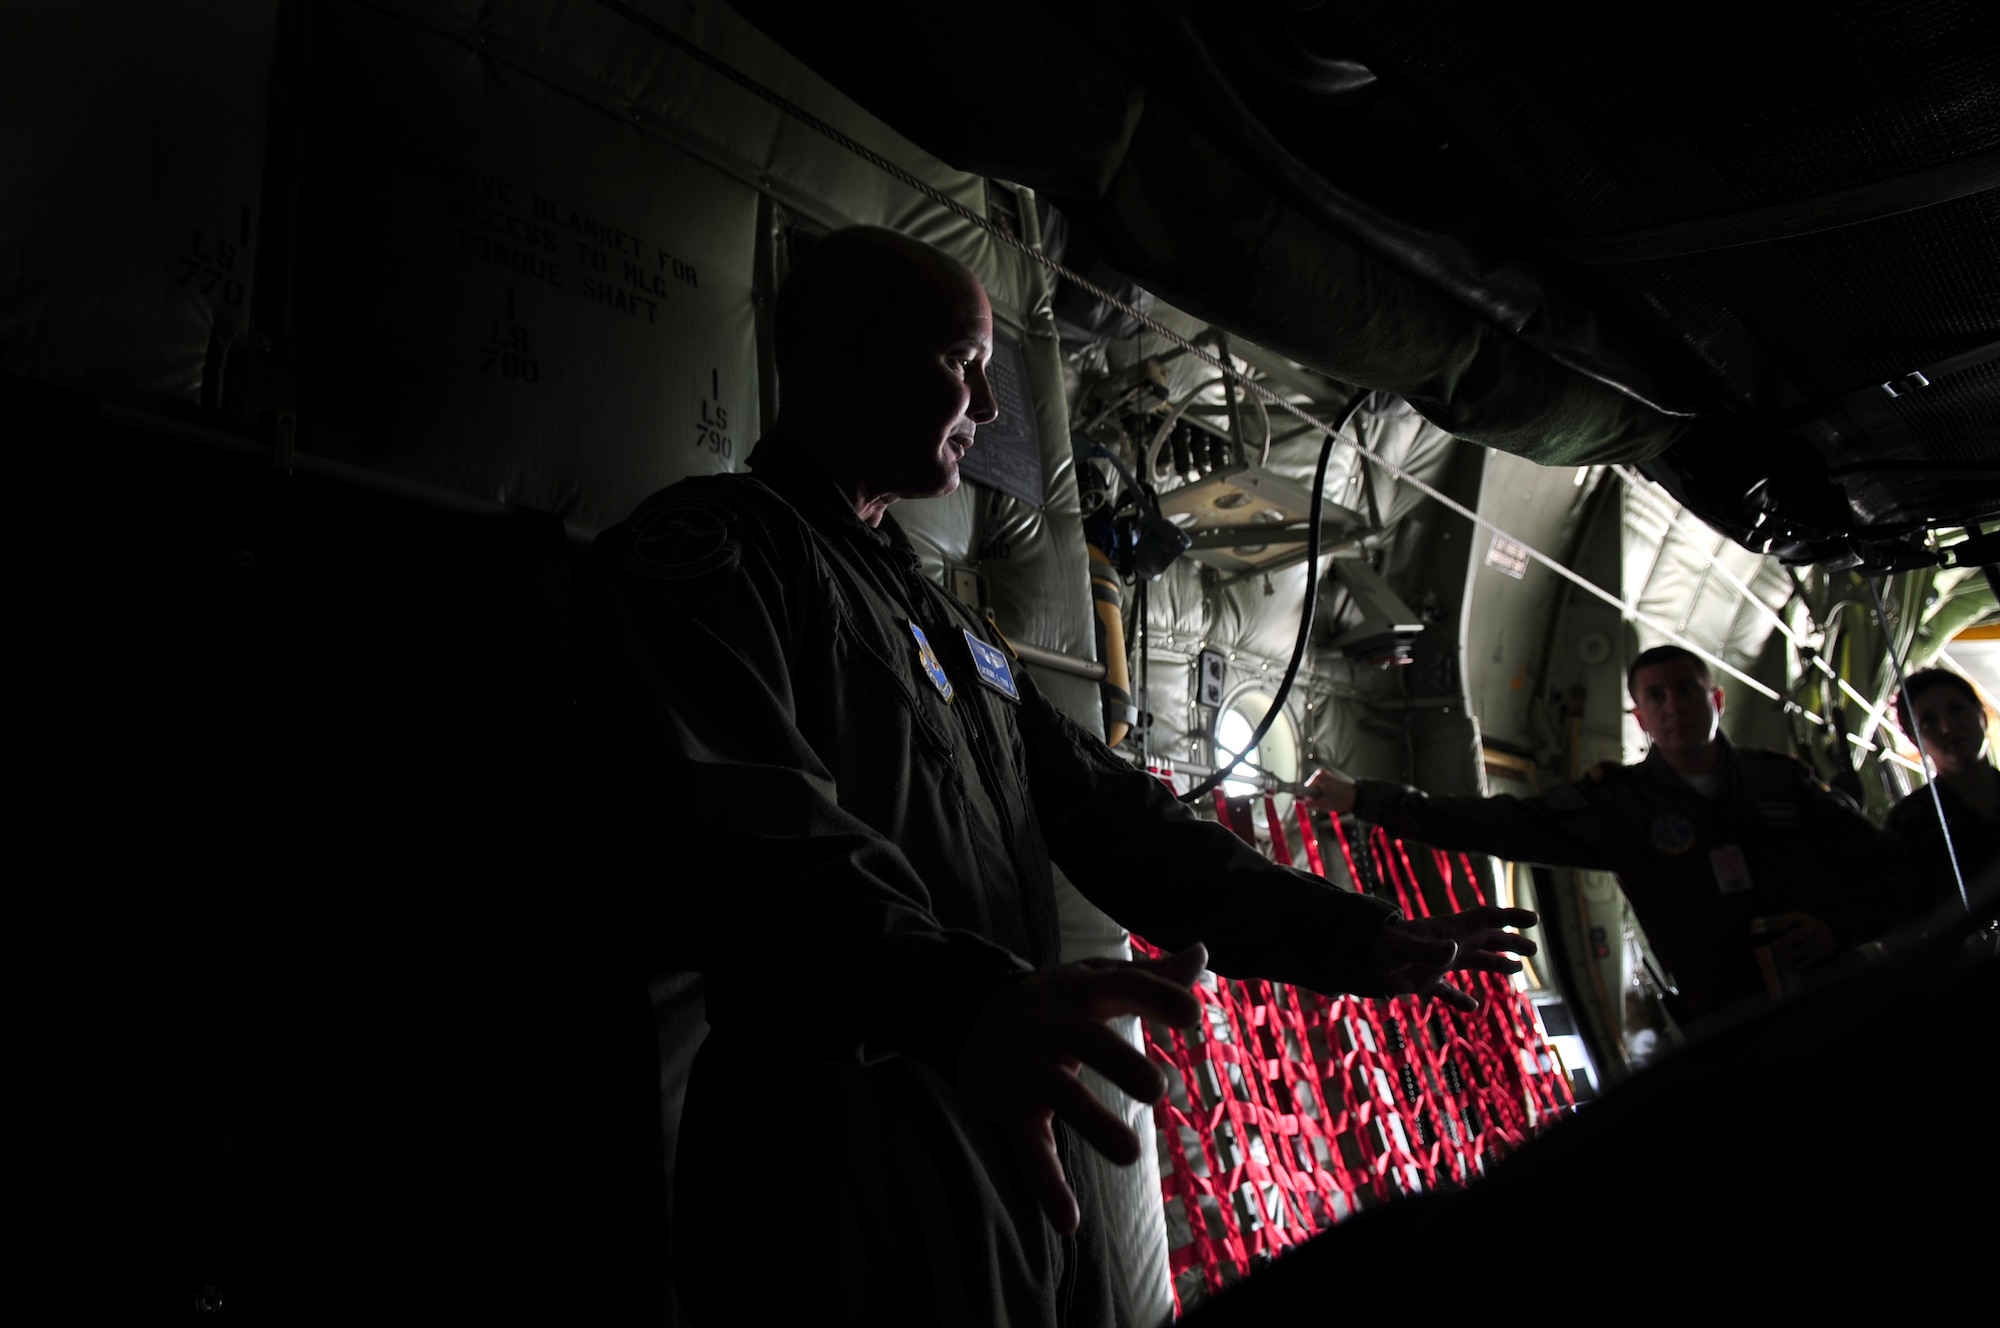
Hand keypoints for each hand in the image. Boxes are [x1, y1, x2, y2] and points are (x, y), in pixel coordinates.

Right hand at [956, 943, 1205, 1234]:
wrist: (958, 1014)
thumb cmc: (1049, 1003)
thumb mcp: (1088, 982)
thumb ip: (1147, 977)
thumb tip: (1202, 953)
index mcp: (1076, 991)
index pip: (1121, 984)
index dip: (1156, 996)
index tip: (1194, 1016)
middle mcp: (1048, 1024)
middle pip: (1086, 1038)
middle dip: (1120, 1061)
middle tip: (1160, 1089)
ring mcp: (1024, 1066)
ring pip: (1057, 1094)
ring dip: (1092, 1124)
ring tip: (1131, 1154)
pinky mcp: (1005, 1109)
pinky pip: (1026, 1148)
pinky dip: (1045, 1185)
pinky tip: (1069, 1221)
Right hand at [1299, 768, 1357, 814]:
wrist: (1356, 797)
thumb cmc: (1342, 799)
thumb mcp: (1323, 803)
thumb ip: (1308, 802)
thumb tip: (1297, 801)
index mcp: (1318, 777)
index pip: (1303, 789)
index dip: (1304, 798)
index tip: (1305, 803)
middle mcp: (1320, 773)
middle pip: (1309, 789)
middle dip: (1314, 798)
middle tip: (1323, 803)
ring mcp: (1324, 775)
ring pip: (1314, 789)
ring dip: (1319, 796)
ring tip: (1328, 800)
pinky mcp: (1328, 778)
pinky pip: (1319, 788)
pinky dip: (1322, 794)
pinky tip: (1330, 797)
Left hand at [1369, 907, 1537, 1010]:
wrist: (1357, 960)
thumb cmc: (1379, 950)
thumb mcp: (1403, 950)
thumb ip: (1429, 951)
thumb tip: (1456, 949)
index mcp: (1447, 931)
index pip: (1484, 919)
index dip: (1509, 918)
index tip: (1534, 919)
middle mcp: (1446, 944)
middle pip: (1485, 939)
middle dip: (1510, 942)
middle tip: (1534, 949)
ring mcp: (1436, 962)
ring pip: (1472, 961)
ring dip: (1495, 964)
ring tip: (1517, 970)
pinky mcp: (1424, 981)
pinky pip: (1447, 991)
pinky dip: (1459, 999)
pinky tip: (1472, 1008)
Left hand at [1765, 911, 1836, 972]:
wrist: (1832, 934)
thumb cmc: (1808, 927)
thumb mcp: (1800, 920)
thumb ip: (1786, 921)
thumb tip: (1771, 928)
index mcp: (1806, 920)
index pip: (1795, 917)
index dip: (1784, 920)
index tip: (1772, 927)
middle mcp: (1814, 929)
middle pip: (1800, 933)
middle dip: (1786, 940)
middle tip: (1774, 947)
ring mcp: (1820, 940)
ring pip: (1806, 948)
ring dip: (1792, 955)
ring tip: (1781, 960)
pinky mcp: (1824, 952)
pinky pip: (1812, 959)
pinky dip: (1802, 965)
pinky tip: (1794, 968)